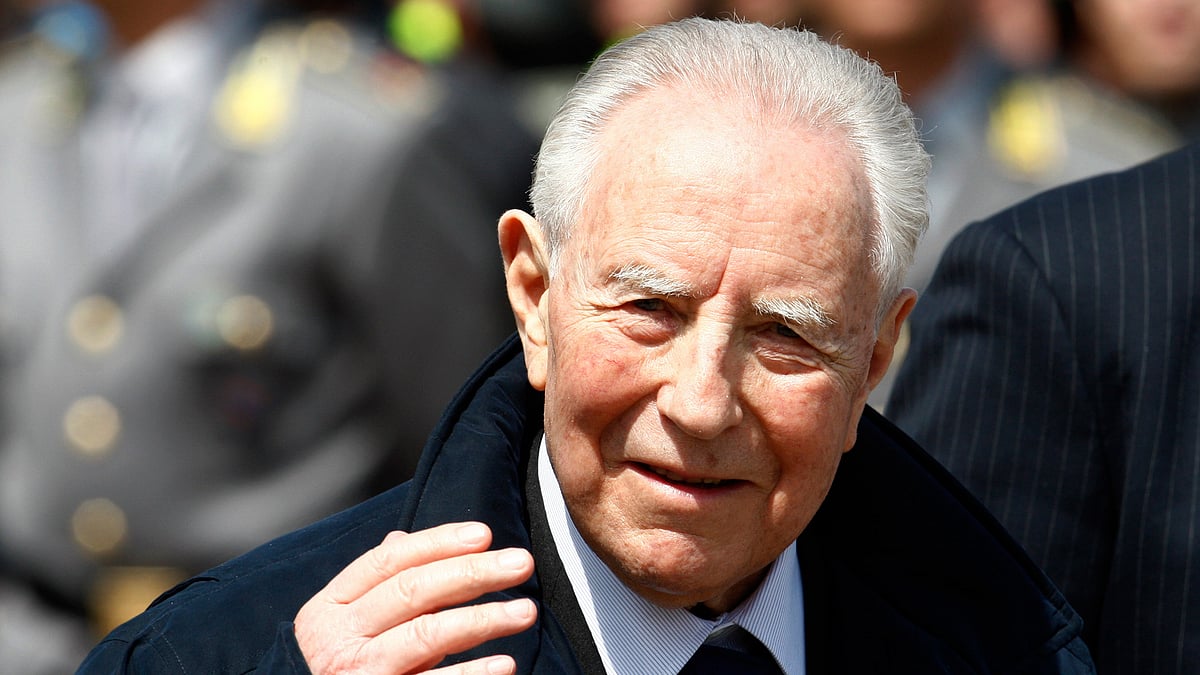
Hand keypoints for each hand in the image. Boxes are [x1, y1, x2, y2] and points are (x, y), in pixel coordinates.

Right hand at [294, 521, 536, 673]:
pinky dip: (471, 674)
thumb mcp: (346, 622)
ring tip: (526, 611)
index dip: (437, 543)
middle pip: (412, 591)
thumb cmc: (343, 664)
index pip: (388, 561)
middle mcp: (338, 638)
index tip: (484, 534)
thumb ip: (374, 584)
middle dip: (471, 572)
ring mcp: (358, 673)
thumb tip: (398, 538)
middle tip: (520, 563)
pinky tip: (504, 664)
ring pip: (426, 635)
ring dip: (482, 620)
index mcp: (330, 607)